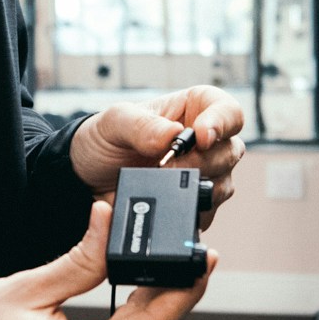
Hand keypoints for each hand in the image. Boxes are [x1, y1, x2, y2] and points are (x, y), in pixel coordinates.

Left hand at [68, 85, 246, 219]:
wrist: (87, 176)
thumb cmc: (105, 139)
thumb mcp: (114, 122)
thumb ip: (141, 126)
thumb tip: (171, 136)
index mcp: (195, 108)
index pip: (228, 111)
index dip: (222, 123)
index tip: (202, 137)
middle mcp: (206, 141)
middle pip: (231, 151)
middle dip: (202, 162)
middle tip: (167, 167)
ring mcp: (203, 174)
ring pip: (224, 184)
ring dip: (196, 188)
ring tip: (160, 184)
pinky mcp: (194, 202)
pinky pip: (208, 211)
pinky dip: (190, 210)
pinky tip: (166, 204)